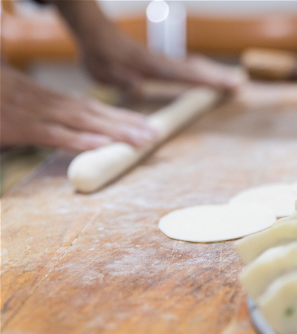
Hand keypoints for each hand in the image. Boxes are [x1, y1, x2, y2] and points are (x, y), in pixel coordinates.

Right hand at [0, 66, 157, 151]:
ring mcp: (38, 114)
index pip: (95, 107)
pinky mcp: (22, 127)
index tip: (147, 125)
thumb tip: (81, 131)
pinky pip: (54, 134)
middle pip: (96, 113)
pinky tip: (101, 145)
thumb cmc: (1, 100)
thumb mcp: (28, 104)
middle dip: (128, 124)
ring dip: (114, 131)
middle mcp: (52, 104)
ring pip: (83, 122)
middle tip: (156, 134)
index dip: (122, 116)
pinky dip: (79, 139)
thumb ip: (53, 117)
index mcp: (55, 100)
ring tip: (141, 140)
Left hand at [53, 0, 240, 93]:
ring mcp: (165, 61)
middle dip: (218, 78)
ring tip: (236, 82)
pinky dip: (205, 71)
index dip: (205, 81)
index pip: (183, 75)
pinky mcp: (164, 62)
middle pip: (196, 69)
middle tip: (241, 86)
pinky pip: (188, 67)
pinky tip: (214, 76)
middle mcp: (162, 62)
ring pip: (195, 67)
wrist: (97, 33)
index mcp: (151, 67)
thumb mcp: (104, 72)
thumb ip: (122, 80)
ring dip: (215, 74)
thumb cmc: (100, 55)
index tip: (224, 85)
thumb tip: (138, 87)